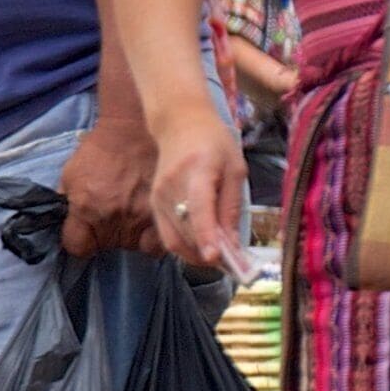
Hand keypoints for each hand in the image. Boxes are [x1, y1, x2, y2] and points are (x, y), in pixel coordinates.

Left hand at [61, 113, 164, 256]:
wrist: (134, 130)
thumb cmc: (100, 151)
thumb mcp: (70, 174)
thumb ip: (67, 202)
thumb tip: (68, 223)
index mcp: (86, 209)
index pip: (77, 247)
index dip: (80, 240)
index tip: (85, 232)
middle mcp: (113, 218)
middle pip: (108, 246)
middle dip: (107, 235)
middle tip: (113, 216)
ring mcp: (140, 218)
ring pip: (133, 245)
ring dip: (131, 236)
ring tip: (133, 218)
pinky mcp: (163, 214)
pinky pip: (157, 244)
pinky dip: (153, 239)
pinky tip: (151, 227)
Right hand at [142, 111, 248, 274]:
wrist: (180, 124)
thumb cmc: (215, 144)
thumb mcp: (235, 170)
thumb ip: (232, 206)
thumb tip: (232, 242)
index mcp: (198, 172)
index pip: (199, 208)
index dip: (206, 234)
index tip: (216, 257)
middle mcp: (172, 187)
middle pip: (185, 230)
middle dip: (206, 253)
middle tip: (231, 265)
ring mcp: (158, 197)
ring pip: (173, 238)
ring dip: (196, 255)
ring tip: (221, 259)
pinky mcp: (153, 204)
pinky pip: (166, 234)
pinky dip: (185, 247)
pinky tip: (202, 248)